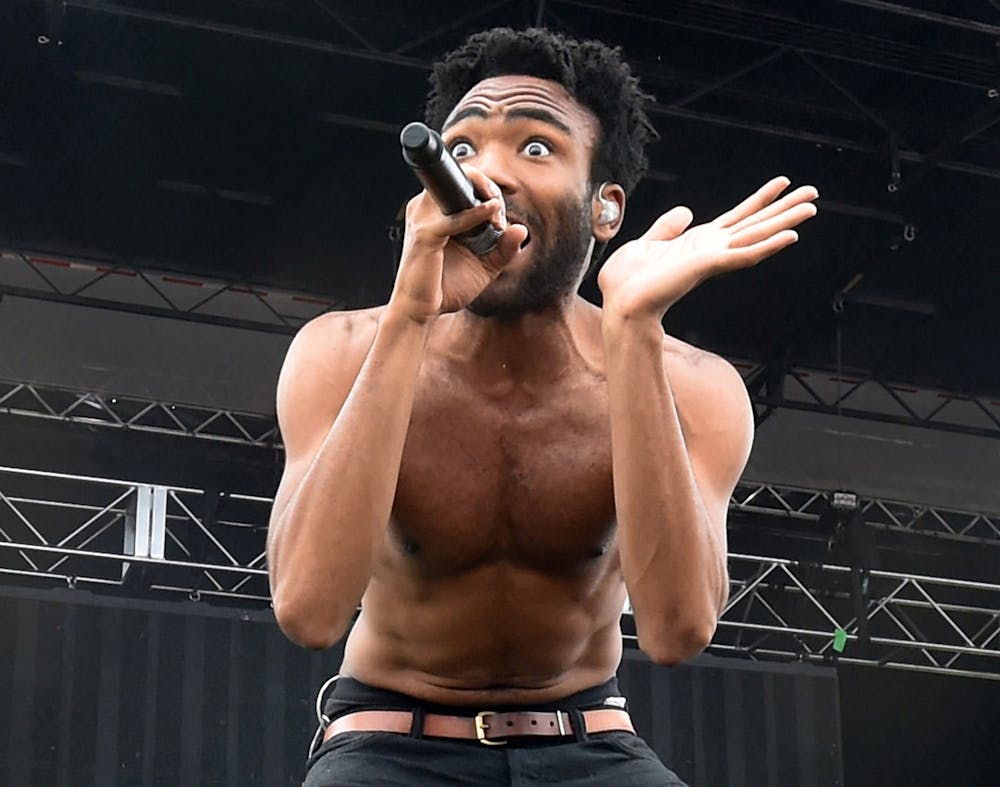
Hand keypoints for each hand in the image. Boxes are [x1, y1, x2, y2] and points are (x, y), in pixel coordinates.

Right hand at [389, 166, 528, 322]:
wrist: (421, 311)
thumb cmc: (446, 287)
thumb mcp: (485, 266)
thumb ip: (504, 248)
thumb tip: (522, 229)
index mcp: (436, 211)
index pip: (465, 183)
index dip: (489, 193)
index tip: (501, 220)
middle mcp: (425, 209)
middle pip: (460, 178)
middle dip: (488, 188)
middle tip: (500, 216)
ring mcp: (422, 219)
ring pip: (456, 189)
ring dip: (484, 197)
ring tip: (497, 219)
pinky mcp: (424, 235)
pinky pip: (454, 218)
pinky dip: (475, 214)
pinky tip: (492, 214)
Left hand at [598, 177, 817, 321]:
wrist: (620, 304)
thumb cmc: (628, 283)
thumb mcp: (646, 243)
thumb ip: (667, 228)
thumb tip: (686, 212)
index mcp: (698, 243)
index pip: (737, 217)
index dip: (759, 199)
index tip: (781, 183)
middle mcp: (712, 250)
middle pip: (756, 224)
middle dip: (784, 208)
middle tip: (813, 192)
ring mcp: (713, 259)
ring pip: (758, 235)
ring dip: (785, 222)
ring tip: (811, 208)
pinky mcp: (710, 266)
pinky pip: (745, 255)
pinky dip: (768, 245)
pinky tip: (790, 237)